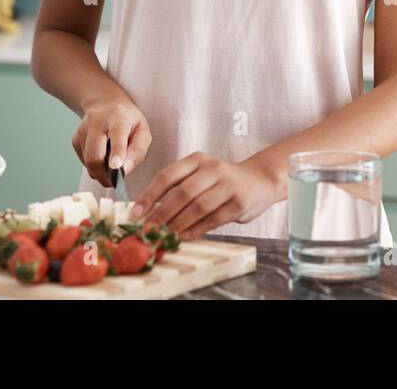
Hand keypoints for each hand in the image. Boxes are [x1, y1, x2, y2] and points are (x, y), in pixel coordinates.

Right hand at [72, 97, 150, 187]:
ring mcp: (82, 130)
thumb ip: (137, 151)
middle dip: (103, 174)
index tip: (115, 167)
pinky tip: (102, 155)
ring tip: (111, 163)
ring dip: (100, 171)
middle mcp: (96, 121)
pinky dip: (94, 166)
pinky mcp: (75, 139)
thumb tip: (124, 170)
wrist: (105, 103)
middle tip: (114, 182)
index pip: (116, 134)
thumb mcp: (142, 131)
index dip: (116, 152)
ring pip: (88, 162)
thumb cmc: (128, 120)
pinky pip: (84, 162)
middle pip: (95, 154)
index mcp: (118, 116)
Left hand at [129, 153, 281, 240]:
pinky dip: (196, 230)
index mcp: (197, 159)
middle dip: (161, 213)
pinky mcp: (239, 202)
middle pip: (182, 192)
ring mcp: (228, 184)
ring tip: (164, 236)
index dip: (149, 195)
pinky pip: (214, 219)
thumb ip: (179, 189)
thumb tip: (148, 213)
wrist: (260, 180)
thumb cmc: (222, 181)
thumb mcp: (200, 175)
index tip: (136, 213)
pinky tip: (184, 237)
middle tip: (148, 230)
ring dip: (178, 224)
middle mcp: (213, 168)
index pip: (168, 175)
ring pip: (198, 206)